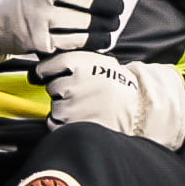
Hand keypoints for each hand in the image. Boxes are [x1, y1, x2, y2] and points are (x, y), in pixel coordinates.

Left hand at [36, 50, 184, 149]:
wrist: (139, 108)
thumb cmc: (119, 86)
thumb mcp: (101, 62)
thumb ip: (76, 61)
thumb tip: (45, 67)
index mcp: (81, 63)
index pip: (48, 65)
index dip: (45, 71)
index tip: (45, 75)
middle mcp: (75, 83)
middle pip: (52, 87)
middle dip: (61, 91)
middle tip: (80, 94)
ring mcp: (73, 105)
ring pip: (54, 107)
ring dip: (64, 108)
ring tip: (84, 108)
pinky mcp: (74, 125)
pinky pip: (55, 124)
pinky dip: (63, 124)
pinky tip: (79, 119)